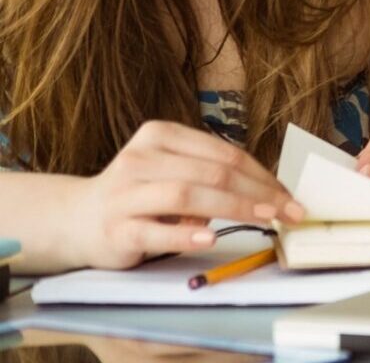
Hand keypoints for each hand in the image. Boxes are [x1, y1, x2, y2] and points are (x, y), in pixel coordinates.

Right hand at [65, 121, 303, 269]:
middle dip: (258, 192)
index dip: (263, 174)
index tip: (289, 196)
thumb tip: (270, 191)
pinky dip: (186, 233)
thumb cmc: (140, 194)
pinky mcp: (115, 229)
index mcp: (160, 136)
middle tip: (289, 212)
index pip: (225, 153)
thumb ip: (210, 172)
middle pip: (212, 172)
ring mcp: (125, 195)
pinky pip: (155, 230)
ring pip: (187, 194)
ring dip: (233, 207)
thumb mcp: (173, 170)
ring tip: (264, 219)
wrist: (78, 220)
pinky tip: (211, 236)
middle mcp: (140, 159)